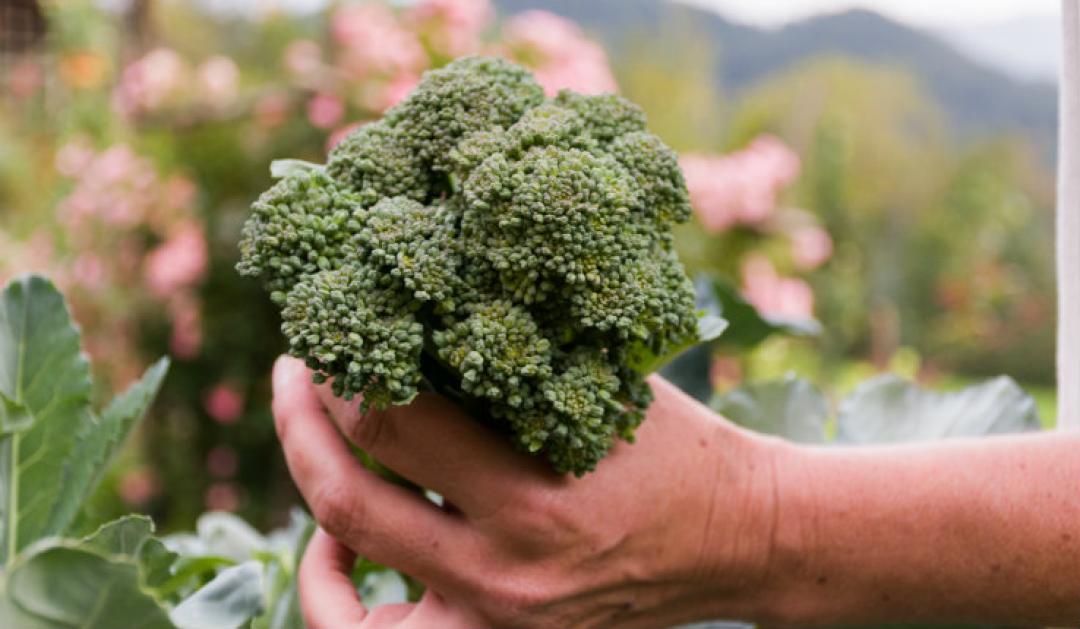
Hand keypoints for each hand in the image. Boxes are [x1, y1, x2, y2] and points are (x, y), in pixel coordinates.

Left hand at [271, 355, 786, 628]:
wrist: (740, 542)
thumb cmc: (678, 450)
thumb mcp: (600, 388)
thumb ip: (511, 362)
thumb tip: (416, 311)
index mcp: (535, 499)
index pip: (391, 424)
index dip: (346, 370)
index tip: (337, 331)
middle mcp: (503, 575)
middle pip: (346, 497)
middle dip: (301, 422)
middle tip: (295, 372)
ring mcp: (495, 622)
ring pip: (344, 585)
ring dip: (308, 509)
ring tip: (310, 453)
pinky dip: (338, 591)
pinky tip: (341, 542)